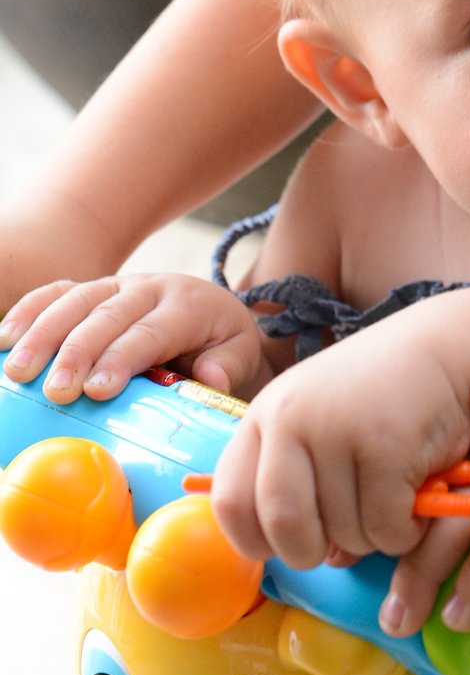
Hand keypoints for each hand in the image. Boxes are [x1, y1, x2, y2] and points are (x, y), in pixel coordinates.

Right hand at [0, 272, 266, 400]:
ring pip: (77, 300)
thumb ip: (229, 365)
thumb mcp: (240, 353)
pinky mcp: (93, 288)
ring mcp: (118, 284)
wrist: (215, 310)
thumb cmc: (223, 343)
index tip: (97, 389)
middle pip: (107, 315)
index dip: (123, 357)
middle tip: (56, 390)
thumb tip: (210, 378)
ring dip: (43, 333)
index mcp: (187, 305)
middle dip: (78, 352)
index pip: (152, 331)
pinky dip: (30, 311)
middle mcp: (149, 287)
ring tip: (18, 369)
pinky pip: (58, 292)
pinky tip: (6, 337)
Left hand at [211, 307, 469, 572]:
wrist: (447, 354)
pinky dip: (404, 531)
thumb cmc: (379, 398)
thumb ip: (297, 482)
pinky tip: (417, 496)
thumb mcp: (321, 426)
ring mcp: (338, 431)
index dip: (253, 539)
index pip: (229, 501)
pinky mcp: (386, 448)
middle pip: (282, 527)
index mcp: (266, 414)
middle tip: (339, 541)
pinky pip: (385, 528)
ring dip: (370, 536)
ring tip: (389, 499)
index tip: (281, 545)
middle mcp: (292, 419)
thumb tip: (309, 556)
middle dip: (311, 551)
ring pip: (342, 534)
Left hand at [377, 452, 469, 639]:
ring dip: (425, 575)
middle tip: (390, 614)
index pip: (426, 474)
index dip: (384, 517)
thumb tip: (401, 594)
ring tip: (412, 621)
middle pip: (433, 494)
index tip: (355, 561)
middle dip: (397, 554)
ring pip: (460, 517)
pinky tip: (464, 616)